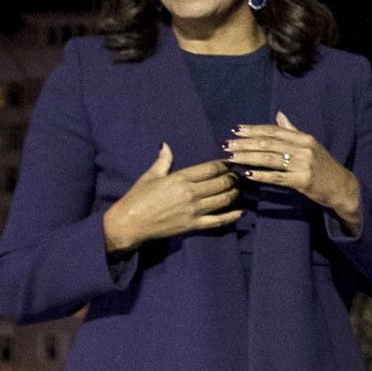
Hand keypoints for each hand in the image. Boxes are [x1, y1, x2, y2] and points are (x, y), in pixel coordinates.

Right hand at [101, 143, 241, 252]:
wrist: (130, 222)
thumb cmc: (138, 197)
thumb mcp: (150, 176)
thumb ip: (163, 161)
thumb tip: (166, 145)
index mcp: (180, 178)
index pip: (210, 169)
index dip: (224, 165)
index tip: (231, 163)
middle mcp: (190, 193)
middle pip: (221, 183)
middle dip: (232, 179)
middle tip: (237, 177)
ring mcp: (194, 210)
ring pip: (224, 200)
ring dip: (234, 194)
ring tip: (238, 190)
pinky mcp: (194, 225)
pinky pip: (219, 221)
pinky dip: (232, 216)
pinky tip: (241, 212)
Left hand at [226, 112, 361, 224]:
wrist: (342, 187)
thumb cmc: (323, 166)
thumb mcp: (311, 145)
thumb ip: (292, 131)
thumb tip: (278, 115)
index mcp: (303, 138)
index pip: (273, 131)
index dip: (253, 129)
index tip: (236, 130)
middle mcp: (303, 149)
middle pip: (268, 143)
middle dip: (244, 143)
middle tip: (226, 144)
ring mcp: (303, 165)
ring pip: (269, 159)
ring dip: (248, 158)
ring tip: (232, 158)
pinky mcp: (302, 181)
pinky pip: (277, 177)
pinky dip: (261, 175)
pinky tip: (248, 174)